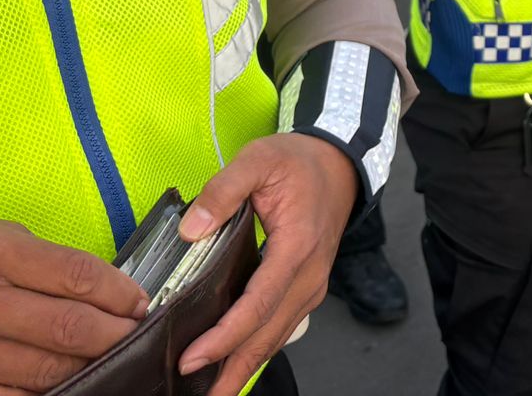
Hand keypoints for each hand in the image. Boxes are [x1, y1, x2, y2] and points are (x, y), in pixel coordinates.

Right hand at [0, 209, 146, 394]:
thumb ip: (38, 257)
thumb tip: (95, 286)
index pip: (75, 275)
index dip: (118, 291)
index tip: (138, 299)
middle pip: (67, 328)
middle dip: (115, 333)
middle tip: (136, 331)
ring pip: (45, 371)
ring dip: (89, 366)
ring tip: (110, 356)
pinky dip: (46, 393)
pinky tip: (67, 381)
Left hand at [177, 133, 359, 395]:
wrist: (341, 163)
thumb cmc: (299, 161)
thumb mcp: (259, 159)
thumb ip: (224, 191)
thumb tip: (191, 229)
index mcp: (297, 247)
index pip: (258, 304)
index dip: (225, 336)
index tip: (192, 358)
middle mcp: (309, 275)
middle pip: (269, 334)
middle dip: (232, 368)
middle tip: (197, 395)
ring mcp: (312, 284)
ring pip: (277, 336)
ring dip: (245, 366)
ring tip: (212, 391)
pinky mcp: (308, 286)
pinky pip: (282, 325)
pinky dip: (258, 348)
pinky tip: (235, 361)